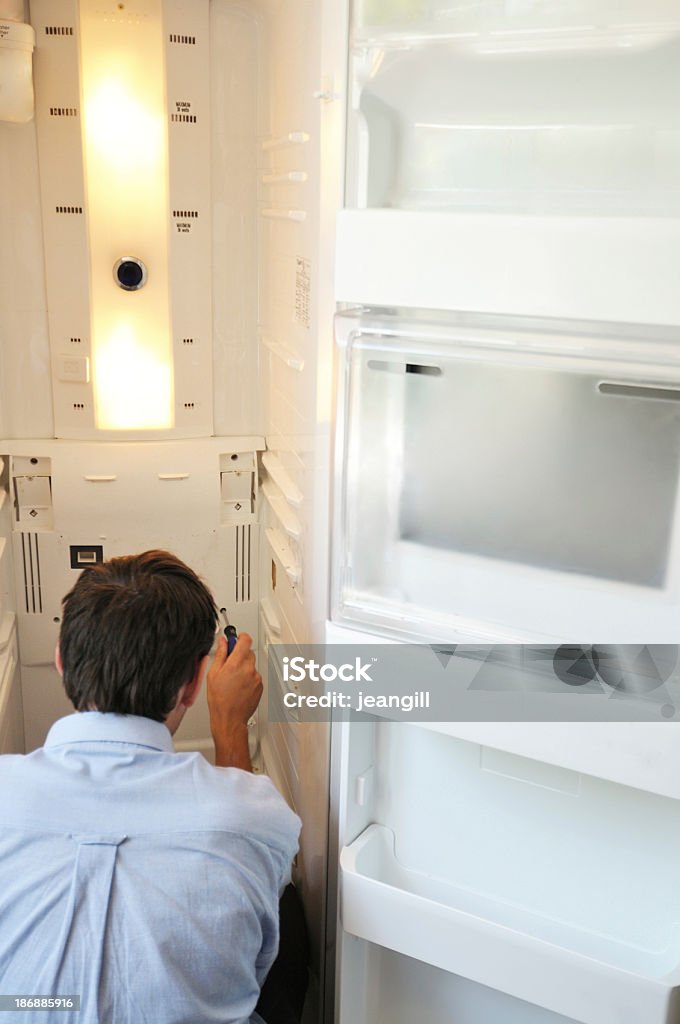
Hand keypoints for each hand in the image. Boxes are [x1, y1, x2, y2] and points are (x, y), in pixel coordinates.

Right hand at [207, 633, 261, 769]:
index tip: (235, 639)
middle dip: (239, 654)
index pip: (245, 639)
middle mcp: (249, 669)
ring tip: (232, 680)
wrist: (230, 719)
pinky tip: (238, 687)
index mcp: (236, 663)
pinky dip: (248, 678)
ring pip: (251, 665)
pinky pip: (254, 676)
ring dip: (243, 667)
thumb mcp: (213, 674)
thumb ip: (220, 654)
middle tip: (229, 663)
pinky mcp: (260, 686)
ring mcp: (256, 678)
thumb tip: (223, 642)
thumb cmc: (220, 700)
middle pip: (248, 652)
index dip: (240, 637)